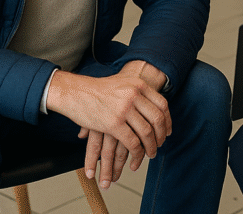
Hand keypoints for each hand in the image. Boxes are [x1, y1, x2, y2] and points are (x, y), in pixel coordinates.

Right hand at [46, 68, 170, 186]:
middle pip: (157, 120)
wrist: (75, 91)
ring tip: (150, 155)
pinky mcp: (113, 124)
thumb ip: (137, 92)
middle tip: (159, 146)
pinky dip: (137, 154)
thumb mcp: (122, 83)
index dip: (167, 121)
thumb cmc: (96, 89)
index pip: (162, 105)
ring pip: (146, 133)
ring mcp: (124, 109)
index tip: (167, 131)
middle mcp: (134, 95)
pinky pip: (132, 143)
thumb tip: (153, 107)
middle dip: (160, 136)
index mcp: (138, 85)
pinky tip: (136, 159)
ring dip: (150, 148)